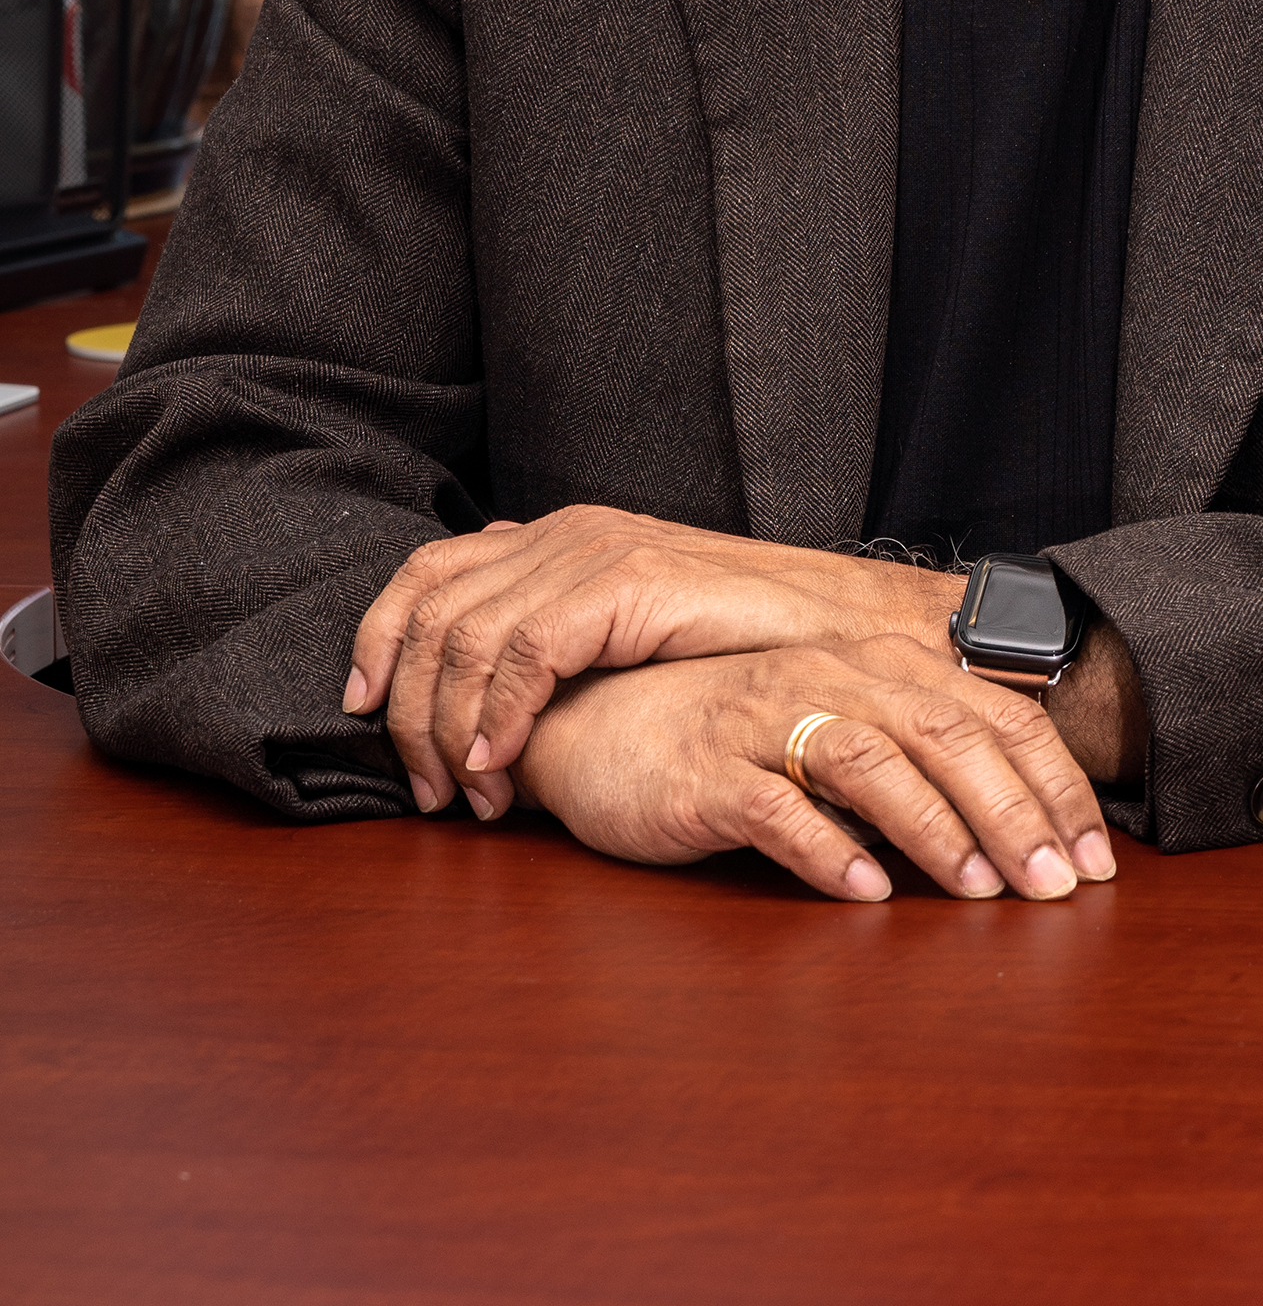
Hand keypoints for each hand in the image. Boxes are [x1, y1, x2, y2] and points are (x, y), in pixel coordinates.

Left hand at [344, 509, 961, 816]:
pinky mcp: (624, 583)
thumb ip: (561, 649)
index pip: (427, 570)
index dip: (378, 638)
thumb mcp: (630, 640)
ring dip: (446, 726)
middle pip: (429, 606)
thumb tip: (486, 707)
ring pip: (464, 635)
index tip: (359, 710)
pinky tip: (499, 765)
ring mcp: (595, 550)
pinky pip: (523, 652)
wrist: (840, 631)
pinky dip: (495, 713)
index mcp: (557, 535)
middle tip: (425, 789)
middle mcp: (564, 530)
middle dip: (404, 706)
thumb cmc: (741, 650)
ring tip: (466, 795)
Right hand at [510, 641, 1119, 902]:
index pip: (989, 715)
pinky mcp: (707, 771)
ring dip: (933, 828)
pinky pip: (775, 806)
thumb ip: (912, 762)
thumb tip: (1013, 829)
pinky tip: (866, 892)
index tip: (1098, 859)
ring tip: (977, 892)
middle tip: (1058, 887)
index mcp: (873, 666)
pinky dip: (827, 849)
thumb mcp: (832, 734)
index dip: (1052, 784)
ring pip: (870, 760)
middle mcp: (828, 677)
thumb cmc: (728, 738)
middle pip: (944, 735)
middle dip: (1012, 813)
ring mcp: (764, 719)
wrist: (596, 727)